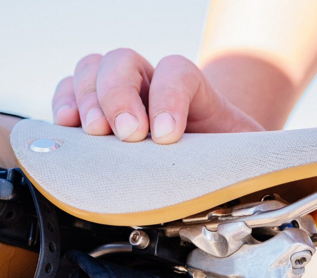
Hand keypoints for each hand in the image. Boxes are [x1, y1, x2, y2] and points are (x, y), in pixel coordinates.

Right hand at [52, 48, 263, 143]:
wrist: (212, 152)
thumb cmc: (225, 155)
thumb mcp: (242, 154)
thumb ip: (243, 159)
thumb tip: (253, 178)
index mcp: (191, 88)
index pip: (177, 71)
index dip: (169, 98)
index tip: (167, 136)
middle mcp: (151, 82)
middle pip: (124, 61)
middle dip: (120, 97)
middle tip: (127, 136)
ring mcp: (121, 92)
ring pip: (93, 68)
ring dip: (87, 98)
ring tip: (93, 132)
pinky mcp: (95, 110)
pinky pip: (69, 90)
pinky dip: (63, 102)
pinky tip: (65, 125)